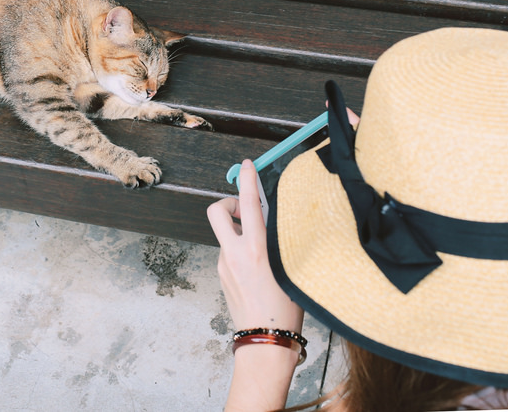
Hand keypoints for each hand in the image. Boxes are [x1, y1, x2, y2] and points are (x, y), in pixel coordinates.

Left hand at [207, 160, 303, 333]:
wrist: (266, 340)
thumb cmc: (285, 309)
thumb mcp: (290, 267)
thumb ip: (280, 241)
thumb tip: (275, 220)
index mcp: (256, 248)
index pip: (248, 203)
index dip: (248, 179)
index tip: (248, 166)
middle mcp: (235, 253)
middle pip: (217, 211)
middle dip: (228, 203)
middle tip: (244, 209)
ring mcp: (224, 264)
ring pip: (226, 234)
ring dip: (238, 231)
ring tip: (261, 246)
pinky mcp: (221, 276)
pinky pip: (229, 253)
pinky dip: (240, 250)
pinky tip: (257, 267)